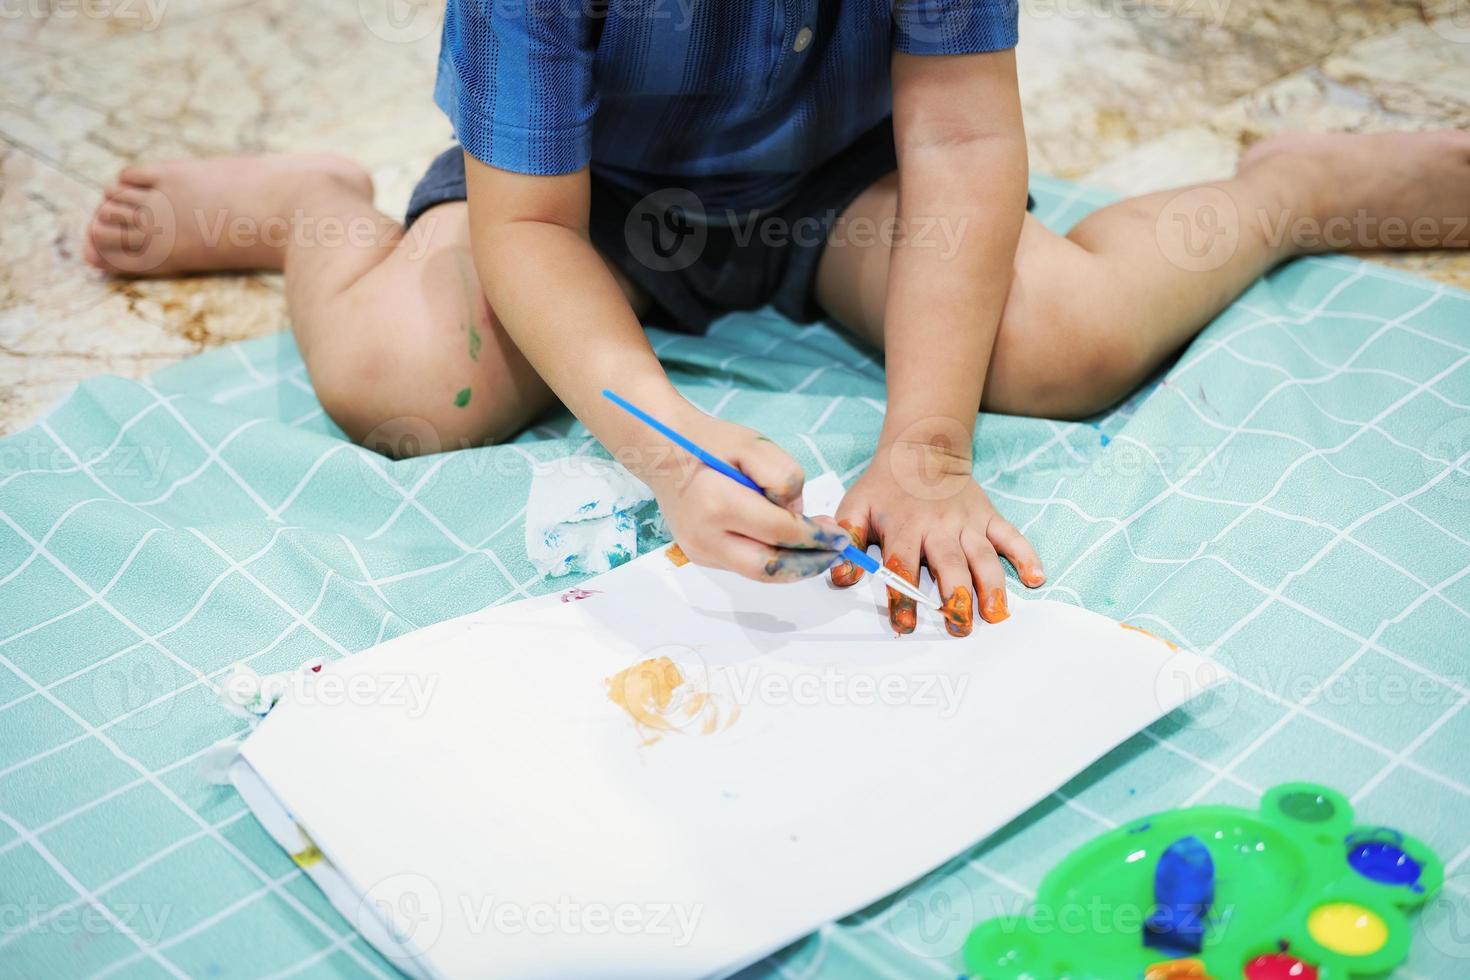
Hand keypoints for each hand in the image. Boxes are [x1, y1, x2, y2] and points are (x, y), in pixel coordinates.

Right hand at [641, 415, 850, 582]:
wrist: (662, 454)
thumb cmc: (709, 444)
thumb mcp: (754, 444)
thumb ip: (784, 476)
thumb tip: (798, 514)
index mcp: (719, 504)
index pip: (780, 532)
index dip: (816, 538)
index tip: (840, 536)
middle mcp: (705, 536)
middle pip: (769, 567)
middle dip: (809, 565)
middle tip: (835, 552)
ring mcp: (699, 551)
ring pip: (758, 573)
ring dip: (793, 566)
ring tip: (817, 548)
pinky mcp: (700, 556)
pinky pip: (744, 566)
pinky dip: (772, 559)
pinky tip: (788, 543)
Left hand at [830, 440, 1044, 635]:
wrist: (922, 446)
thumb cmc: (884, 486)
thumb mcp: (856, 506)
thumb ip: (847, 539)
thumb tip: (840, 576)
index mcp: (904, 525)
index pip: (902, 564)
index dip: (903, 597)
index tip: (904, 626)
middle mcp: (939, 525)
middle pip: (949, 563)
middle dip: (956, 596)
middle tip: (959, 627)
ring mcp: (967, 521)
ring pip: (983, 556)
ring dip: (992, 586)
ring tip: (995, 615)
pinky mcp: (989, 517)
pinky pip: (1012, 537)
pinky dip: (1026, 556)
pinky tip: (1036, 579)